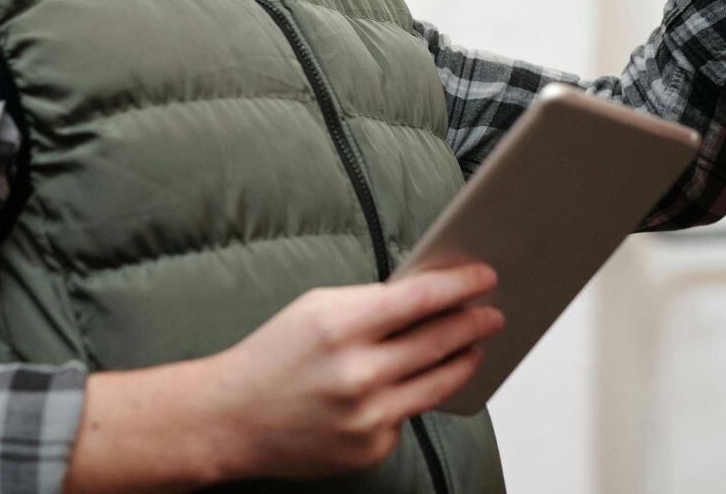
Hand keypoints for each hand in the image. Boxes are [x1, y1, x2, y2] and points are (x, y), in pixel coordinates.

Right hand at [206, 263, 503, 481]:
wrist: (232, 418)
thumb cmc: (274, 357)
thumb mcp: (316, 309)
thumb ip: (371, 304)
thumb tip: (429, 298)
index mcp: (340, 325)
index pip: (420, 298)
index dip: (461, 285)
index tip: (485, 278)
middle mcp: (357, 373)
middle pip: (439, 341)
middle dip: (474, 323)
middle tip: (493, 313)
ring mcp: (365, 416)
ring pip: (438, 384)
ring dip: (463, 361)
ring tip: (475, 347)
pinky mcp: (369, 448)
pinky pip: (406, 416)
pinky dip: (410, 399)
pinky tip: (407, 386)